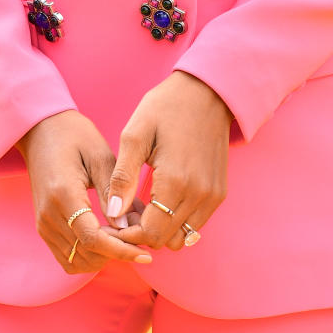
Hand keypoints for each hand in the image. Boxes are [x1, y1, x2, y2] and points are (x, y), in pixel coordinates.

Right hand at [16, 110, 153, 273]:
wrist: (41, 130)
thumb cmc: (74, 136)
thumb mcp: (100, 155)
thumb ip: (113, 192)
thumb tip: (127, 226)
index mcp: (63, 194)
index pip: (92, 238)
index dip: (121, 251)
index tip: (145, 255)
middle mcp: (48, 215)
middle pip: (86, 253)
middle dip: (117, 253)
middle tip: (141, 241)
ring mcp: (43, 224)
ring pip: (76, 261)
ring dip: (103, 257)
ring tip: (125, 239)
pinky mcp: (43, 227)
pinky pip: (67, 257)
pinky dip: (89, 256)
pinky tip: (107, 240)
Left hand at [102, 70, 233, 252]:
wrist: (206, 92)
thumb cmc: (165, 108)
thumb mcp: (135, 135)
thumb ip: (123, 177)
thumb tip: (113, 213)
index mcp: (175, 182)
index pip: (150, 234)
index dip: (128, 234)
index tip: (115, 220)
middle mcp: (199, 195)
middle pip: (166, 240)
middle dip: (143, 234)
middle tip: (127, 213)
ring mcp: (212, 196)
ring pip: (183, 238)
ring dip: (162, 230)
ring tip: (145, 207)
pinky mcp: (219, 193)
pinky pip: (196, 225)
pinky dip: (178, 222)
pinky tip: (163, 201)